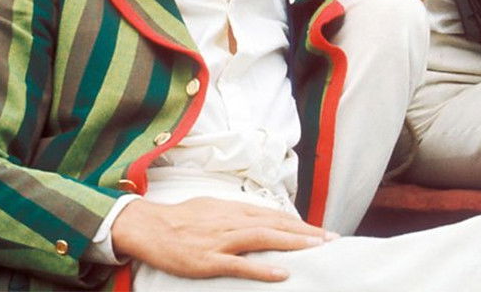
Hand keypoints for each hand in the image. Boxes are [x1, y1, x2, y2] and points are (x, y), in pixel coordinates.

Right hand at [111, 197, 337, 281]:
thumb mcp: (213, 208)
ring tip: (317, 250)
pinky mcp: (208, 260)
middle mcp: (232, 221)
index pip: (275, 215)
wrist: (148, 226)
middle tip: (332, 240)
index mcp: (234, 209)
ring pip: (264, 238)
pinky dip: (262, 267)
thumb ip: (237, 213)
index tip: (321, 231)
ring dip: (293, 244)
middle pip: (277, 224)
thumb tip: (261, 219)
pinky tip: (282, 272)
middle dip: (307, 233)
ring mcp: (220, 241)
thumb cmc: (180, 218)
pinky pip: (239, 264)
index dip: (300, 224)